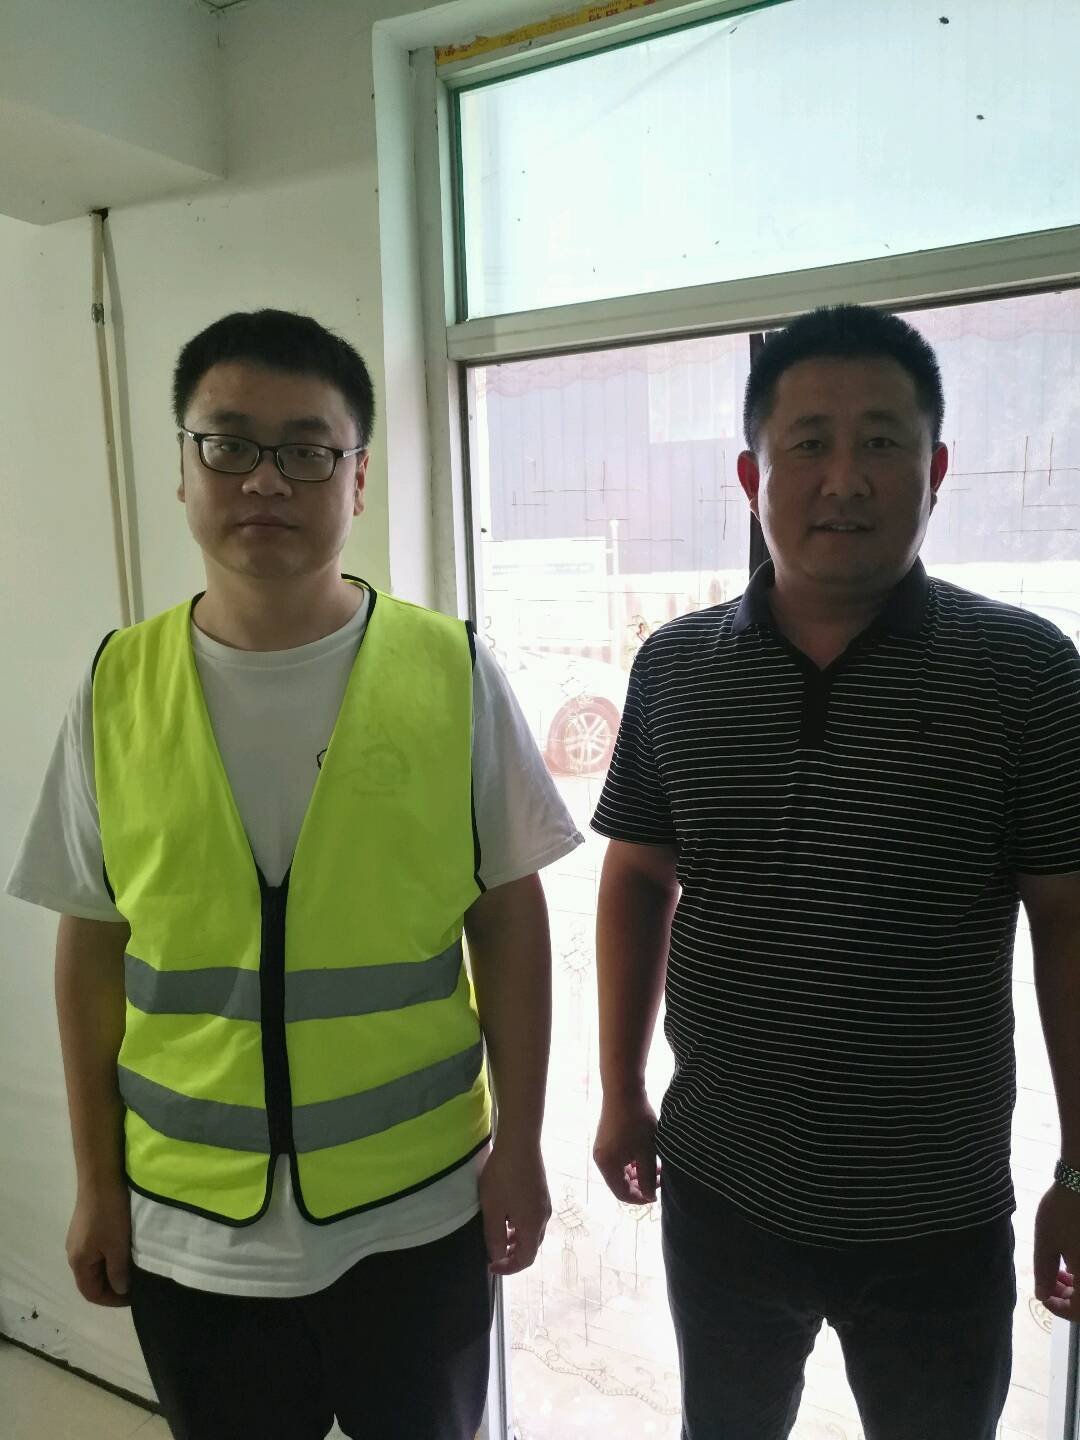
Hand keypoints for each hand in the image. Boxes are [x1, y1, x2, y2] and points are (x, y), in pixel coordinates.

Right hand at [66, 1179, 131, 1306]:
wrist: (101, 1177)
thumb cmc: (109, 1214)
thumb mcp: (117, 1246)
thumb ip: (118, 1271)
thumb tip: (120, 1290)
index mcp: (78, 1262)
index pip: (91, 1293)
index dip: (111, 1300)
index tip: (133, 1297)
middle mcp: (74, 1253)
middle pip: (92, 1279)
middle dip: (113, 1285)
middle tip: (137, 1284)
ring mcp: (80, 1238)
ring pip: (96, 1264)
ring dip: (114, 1269)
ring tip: (134, 1268)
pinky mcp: (87, 1226)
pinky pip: (98, 1250)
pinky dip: (111, 1255)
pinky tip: (126, 1249)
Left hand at [479, 1139, 550, 1275]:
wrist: (520, 1142)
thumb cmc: (504, 1177)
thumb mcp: (493, 1210)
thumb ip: (495, 1237)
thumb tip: (498, 1257)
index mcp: (533, 1226)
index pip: (526, 1259)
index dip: (509, 1268)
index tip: (491, 1265)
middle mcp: (543, 1217)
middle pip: (531, 1246)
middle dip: (513, 1254)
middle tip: (494, 1252)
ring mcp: (544, 1202)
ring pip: (532, 1230)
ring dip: (516, 1238)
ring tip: (498, 1233)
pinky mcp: (541, 1190)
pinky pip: (533, 1216)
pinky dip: (520, 1224)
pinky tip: (507, 1212)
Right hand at [593, 1090, 658, 1203]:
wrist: (623, 1089)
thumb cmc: (636, 1121)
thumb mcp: (646, 1152)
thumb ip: (648, 1178)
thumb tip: (649, 1197)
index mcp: (607, 1165)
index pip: (622, 1194)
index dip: (641, 1198)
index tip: (658, 1194)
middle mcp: (600, 1159)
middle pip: (621, 1183)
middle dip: (641, 1184)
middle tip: (660, 1178)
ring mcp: (602, 1148)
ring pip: (621, 1171)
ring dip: (639, 1172)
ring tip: (657, 1166)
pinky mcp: (606, 1139)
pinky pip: (619, 1159)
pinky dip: (633, 1162)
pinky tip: (646, 1155)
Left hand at [1033, 1182, 1078, 1320]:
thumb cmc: (1063, 1212)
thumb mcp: (1046, 1243)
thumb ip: (1044, 1273)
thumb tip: (1043, 1296)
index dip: (1060, 1309)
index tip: (1043, 1297)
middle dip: (1067, 1296)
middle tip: (1048, 1283)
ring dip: (1075, 1284)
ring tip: (1056, 1270)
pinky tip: (1069, 1259)